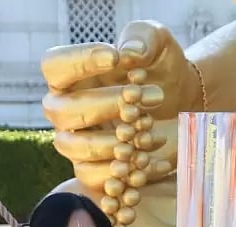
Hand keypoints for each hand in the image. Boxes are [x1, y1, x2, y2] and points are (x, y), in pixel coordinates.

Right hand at [40, 21, 197, 196]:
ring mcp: (76, 141)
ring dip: (109, 144)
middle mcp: (65, 108)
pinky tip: (149, 160)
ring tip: (142, 132)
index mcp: (69, 74)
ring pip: (74, 148)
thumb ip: (143, 38)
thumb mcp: (157, 42)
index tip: (116, 58)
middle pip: (62, 111)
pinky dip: (120, 173)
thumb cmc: (159, 66)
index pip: (54, 66)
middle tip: (136, 100)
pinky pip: (93, 178)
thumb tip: (129, 54)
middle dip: (103, 106)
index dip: (79, 62)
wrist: (181, 100)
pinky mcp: (94, 169)